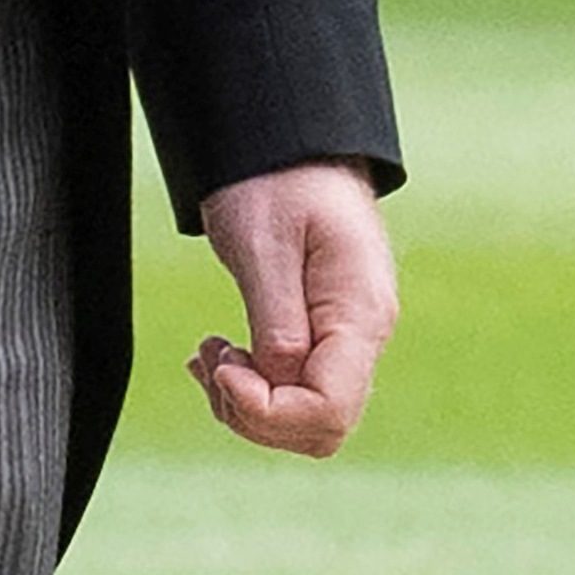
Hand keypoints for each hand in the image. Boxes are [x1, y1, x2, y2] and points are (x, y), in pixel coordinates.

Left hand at [191, 164, 397, 457]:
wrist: (293, 147)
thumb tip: (277, 381)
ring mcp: (349, 338)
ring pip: (305, 417)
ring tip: (210, 350)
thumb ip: (275, 319)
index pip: (327, 410)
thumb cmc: (277, 182)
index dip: (267, 410)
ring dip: (247, 403)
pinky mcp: (326, 334)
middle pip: (321, 427)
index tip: (223, 367)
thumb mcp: (264, 244)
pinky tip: (219, 352)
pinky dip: (250, 386)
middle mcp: (364, 335)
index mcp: (359, 314)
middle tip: (213, 356)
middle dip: (254, 414)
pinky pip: (295, 387)